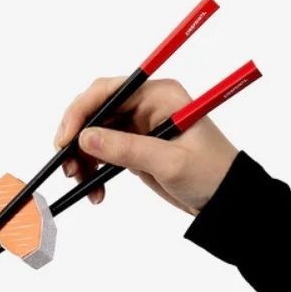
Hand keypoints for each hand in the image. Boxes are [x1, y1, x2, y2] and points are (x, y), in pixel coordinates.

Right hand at [54, 77, 238, 214]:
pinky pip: (104, 154)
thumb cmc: (210, 174)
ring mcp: (140, 127)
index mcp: (159, 95)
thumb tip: (85, 139)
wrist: (226, 200)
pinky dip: (94, 170)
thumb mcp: (168, 162)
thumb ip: (126, 149)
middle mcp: (147, 105)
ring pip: (95, 134)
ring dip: (83, 159)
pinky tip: (96, 191)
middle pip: (95, 112)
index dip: (80, 112)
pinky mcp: (136, 148)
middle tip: (68, 167)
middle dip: (77, 139)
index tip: (64, 140)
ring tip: (82, 183)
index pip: (107, 91)